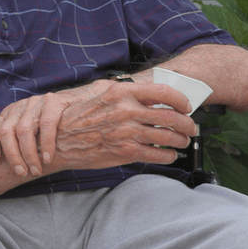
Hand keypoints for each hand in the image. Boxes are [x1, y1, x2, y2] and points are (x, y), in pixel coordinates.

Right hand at [0, 80, 196, 177]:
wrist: (57, 142)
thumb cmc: (78, 120)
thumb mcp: (100, 98)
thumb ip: (125, 95)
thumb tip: (151, 95)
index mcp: (120, 93)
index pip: (163, 92)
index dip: (181, 100)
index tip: (186, 106)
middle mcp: (125, 111)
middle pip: (171, 116)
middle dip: (187, 124)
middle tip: (190, 128)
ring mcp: (125, 132)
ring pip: (168, 137)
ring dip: (180, 141)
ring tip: (181, 142)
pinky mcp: (124, 152)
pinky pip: (157, 155)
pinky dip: (168, 156)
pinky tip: (167, 155)